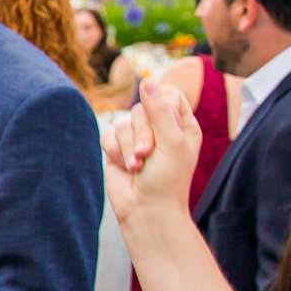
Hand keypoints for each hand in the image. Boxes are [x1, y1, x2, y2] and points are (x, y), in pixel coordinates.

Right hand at [103, 78, 202, 226]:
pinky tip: (125, 167)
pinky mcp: (117, 149)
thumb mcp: (171, 142)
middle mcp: (160, 128)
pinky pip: (108, 135)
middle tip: (147, 153)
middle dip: (141, 133)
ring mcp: (137, 138)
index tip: (160, 118)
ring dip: (127, 147)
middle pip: (142, 108)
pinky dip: (115, 152)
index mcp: (182, 125)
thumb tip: (148, 80)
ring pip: (124, 123)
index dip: (161, 103)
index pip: (169, 94)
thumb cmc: (167, 180)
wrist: (145, 210)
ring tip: (137, 166)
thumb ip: (160, 110)